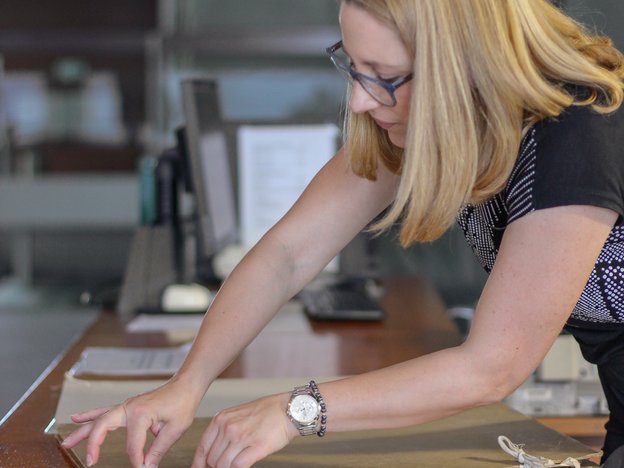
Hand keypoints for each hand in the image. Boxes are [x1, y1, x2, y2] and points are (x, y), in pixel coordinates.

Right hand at [61, 378, 198, 466]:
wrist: (186, 386)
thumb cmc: (183, 403)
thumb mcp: (175, 429)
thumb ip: (159, 450)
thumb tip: (146, 467)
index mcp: (141, 413)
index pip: (133, 444)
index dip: (137, 460)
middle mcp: (129, 407)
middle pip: (103, 426)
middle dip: (93, 445)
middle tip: (89, 461)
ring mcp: (126, 406)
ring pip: (98, 419)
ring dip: (82, 431)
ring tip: (66, 443)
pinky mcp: (127, 407)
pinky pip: (104, 412)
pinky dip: (89, 415)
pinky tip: (76, 419)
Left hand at [192, 393, 297, 467]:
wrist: (289, 409)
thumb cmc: (266, 412)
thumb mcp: (238, 415)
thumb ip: (224, 431)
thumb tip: (214, 454)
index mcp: (221, 419)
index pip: (202, 448)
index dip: (199, 464)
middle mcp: (228, 427)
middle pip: (212, 459)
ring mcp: (241, 437)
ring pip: (223, 465)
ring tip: (235, 466)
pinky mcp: (256, 447)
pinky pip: (238, 467)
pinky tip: (243, 466)